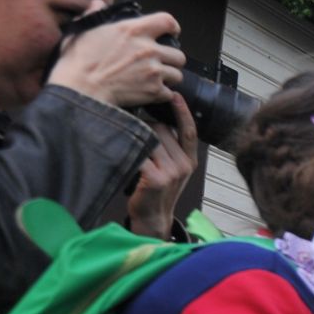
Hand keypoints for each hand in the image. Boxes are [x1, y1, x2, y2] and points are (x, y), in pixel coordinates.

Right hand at [49, 4, 184, 109]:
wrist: (80, 89)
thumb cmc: (78, 61)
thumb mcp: (82, 30)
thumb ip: (94, 15)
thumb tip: (97, 3)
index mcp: (133, 30)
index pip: (167, 21)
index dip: (172, 27)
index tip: (172, 33)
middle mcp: (148, 49)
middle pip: (178, 54)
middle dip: (171, 60)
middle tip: (161, 62)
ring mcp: (153, 70)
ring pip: (177, 75)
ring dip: (168, 78)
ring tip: (155, 79)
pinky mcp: (153, 90)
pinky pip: (169, 93)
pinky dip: (162, 95)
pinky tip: (150, 93)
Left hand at [126, 93, 197, 238]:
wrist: (152, 218)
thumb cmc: (156, 192)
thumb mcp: (172, 170)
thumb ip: (171, 149)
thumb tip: (157, 122)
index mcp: (190, 162)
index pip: (189, 131)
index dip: (183, 112)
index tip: (176, 95)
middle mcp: (184, 166)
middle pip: (162, 129)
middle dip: (145, 126)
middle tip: (132, 132)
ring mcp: (171, 173)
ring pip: (149, 138)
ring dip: (135, 138)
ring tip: (127, 145)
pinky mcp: (156, 179)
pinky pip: (140, 153)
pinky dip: (130, 151)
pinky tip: (123, 154)